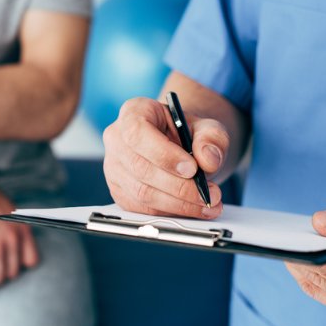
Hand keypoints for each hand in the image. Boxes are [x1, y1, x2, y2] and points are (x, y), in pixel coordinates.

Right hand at [103, 97, 228, 218]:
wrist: (179, 146)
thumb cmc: (187, 133)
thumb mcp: (206, 126)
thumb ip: (212, 138)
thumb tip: (208, 158)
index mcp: (134, 112)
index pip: (137, 133)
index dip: (163, 154)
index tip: (192, 168)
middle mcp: (117, 139)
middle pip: (140, 168)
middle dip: (179, 186)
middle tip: (209, 194)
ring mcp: (114, 167)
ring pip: (142, 193)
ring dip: (178, 204)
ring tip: (207, 204)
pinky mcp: (120, 192)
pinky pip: (142, 209)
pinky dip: (170, 212)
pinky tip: (191, 209)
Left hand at [286, 204, 325, 325]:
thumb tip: (318, 222)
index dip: (302, 253)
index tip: (282, 235)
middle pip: (320, 282)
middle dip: (298, 257)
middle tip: (280, 233)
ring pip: (319, 291)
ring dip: (303, 267)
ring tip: (291, 241)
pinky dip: (317, 275)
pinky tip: (309, 255)